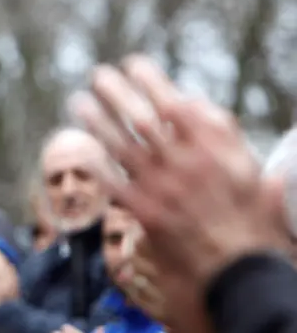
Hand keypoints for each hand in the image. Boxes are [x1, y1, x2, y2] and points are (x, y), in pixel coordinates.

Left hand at [69, 55, 290, 332]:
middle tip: (98, 74)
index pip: (177, 104)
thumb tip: (199, 104)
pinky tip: (80, 149)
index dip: (153, 82)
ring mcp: (165, 189)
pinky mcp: (147, 214)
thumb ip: (229, 139)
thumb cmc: (251, 222)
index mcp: (216, 149)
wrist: (239, 269)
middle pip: (144, 119)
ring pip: (124, 147)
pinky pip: (115, 185)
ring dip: (99, 122)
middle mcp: (187, 164)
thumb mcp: (253, 174)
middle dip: (118, 94)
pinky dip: (97, 164)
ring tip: (79, 101)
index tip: (134, 64)